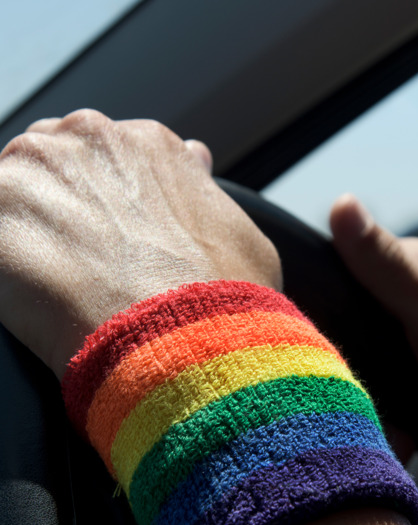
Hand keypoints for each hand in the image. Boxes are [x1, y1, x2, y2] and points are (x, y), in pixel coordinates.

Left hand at [0, 109, 280, 377]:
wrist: (188, 342)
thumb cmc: (225, 300)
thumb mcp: (243, 238)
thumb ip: (205, 191)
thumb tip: (196, 158)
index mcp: (150, 144)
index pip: (109, 159)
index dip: (109, 202)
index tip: (112, 239)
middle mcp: (92, 138)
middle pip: (55, 164)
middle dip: (63, 208)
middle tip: (81, 264)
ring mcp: (37, 169)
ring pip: (14, 194)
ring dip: (29, 234)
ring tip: (57, 288)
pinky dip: (7, 267)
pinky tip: (35, 302)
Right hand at [329, 195, 417, 485]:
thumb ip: (389, 268)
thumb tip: (342, 203)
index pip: (341, 265)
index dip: (315, 298)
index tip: (302, 336)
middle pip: (349, 314)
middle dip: (337, 349)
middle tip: (334, 386)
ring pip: (365, 352)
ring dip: (358, 378)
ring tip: (357, 405)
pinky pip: (386, 382)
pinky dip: (378, 399)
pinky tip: (378, 415)